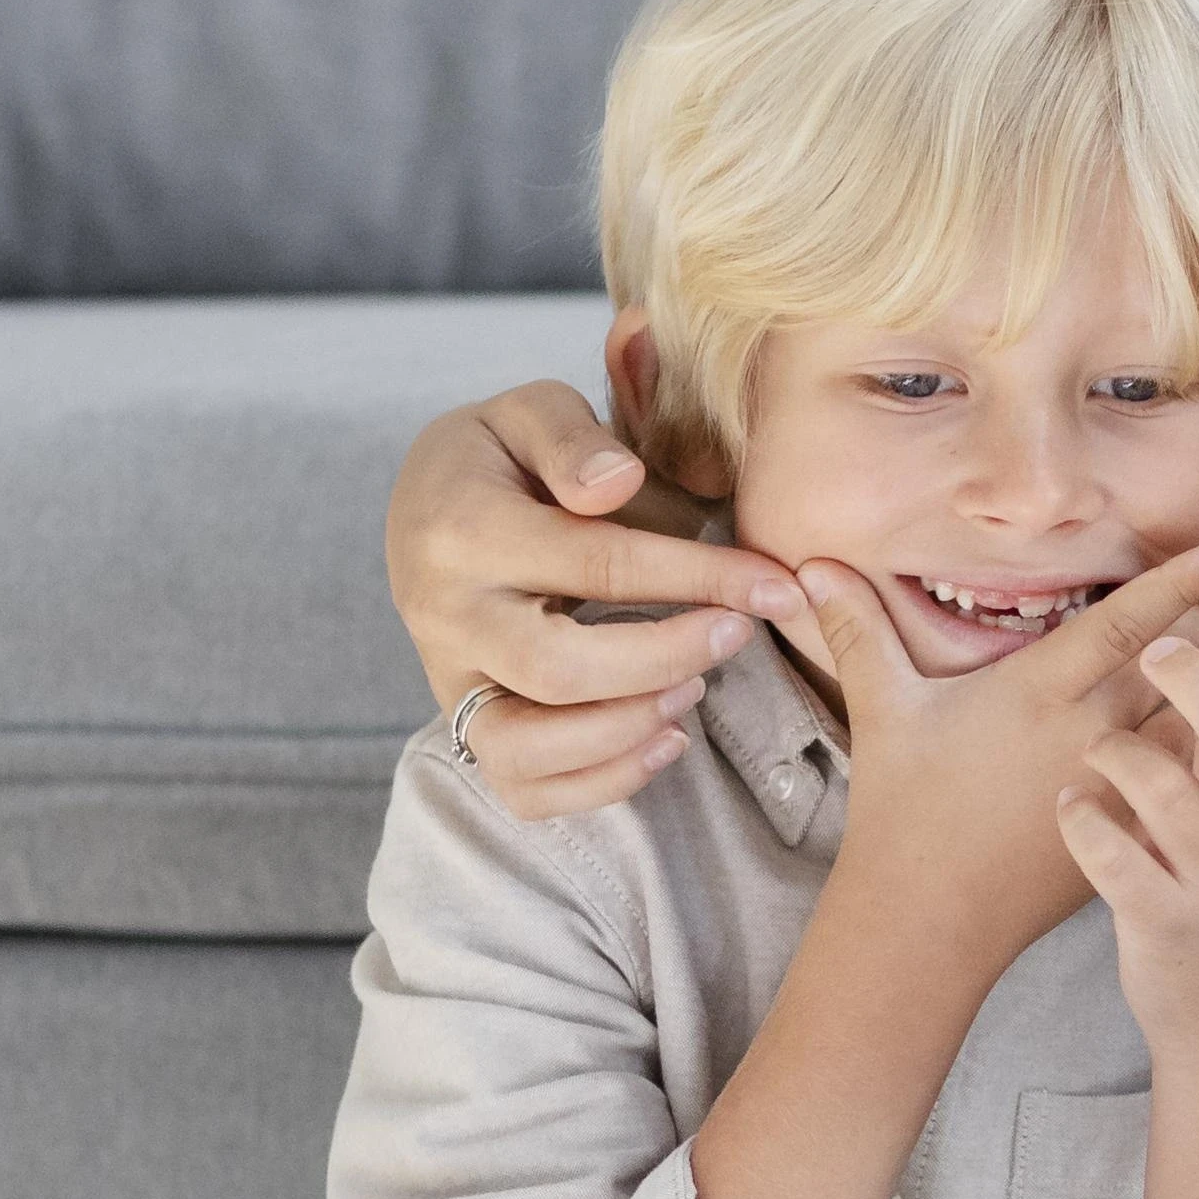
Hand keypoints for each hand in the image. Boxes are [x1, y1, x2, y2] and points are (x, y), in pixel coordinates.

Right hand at [387, 380, 799, 819]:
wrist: (425, 506)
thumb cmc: (500, 455)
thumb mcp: (529, 411)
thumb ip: (573, 439)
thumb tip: (617, 482)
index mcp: (464, 529)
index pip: (597, 564)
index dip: (697, 576)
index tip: (773, 583)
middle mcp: (446, 615)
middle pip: (559, 670)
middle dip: (666, 657)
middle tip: (736, 634)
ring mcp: (449, 679)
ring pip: (526, 748)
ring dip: (627, 729)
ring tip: (693, 689)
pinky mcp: (464, 723)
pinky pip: (523, 788)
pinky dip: (600, 781)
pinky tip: (665, 740)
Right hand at [794, 545, 1198, 971]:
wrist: (928, 920)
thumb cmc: (903, 810)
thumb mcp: (883, 712)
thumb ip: (858, 631)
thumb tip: (811, 565)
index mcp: (1040, 692)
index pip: (1125, 625)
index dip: (1177, 583)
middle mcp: (1091, 733)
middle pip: (1182, 671)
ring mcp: (1116, 787)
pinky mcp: (1127, 832)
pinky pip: (1189, 786)